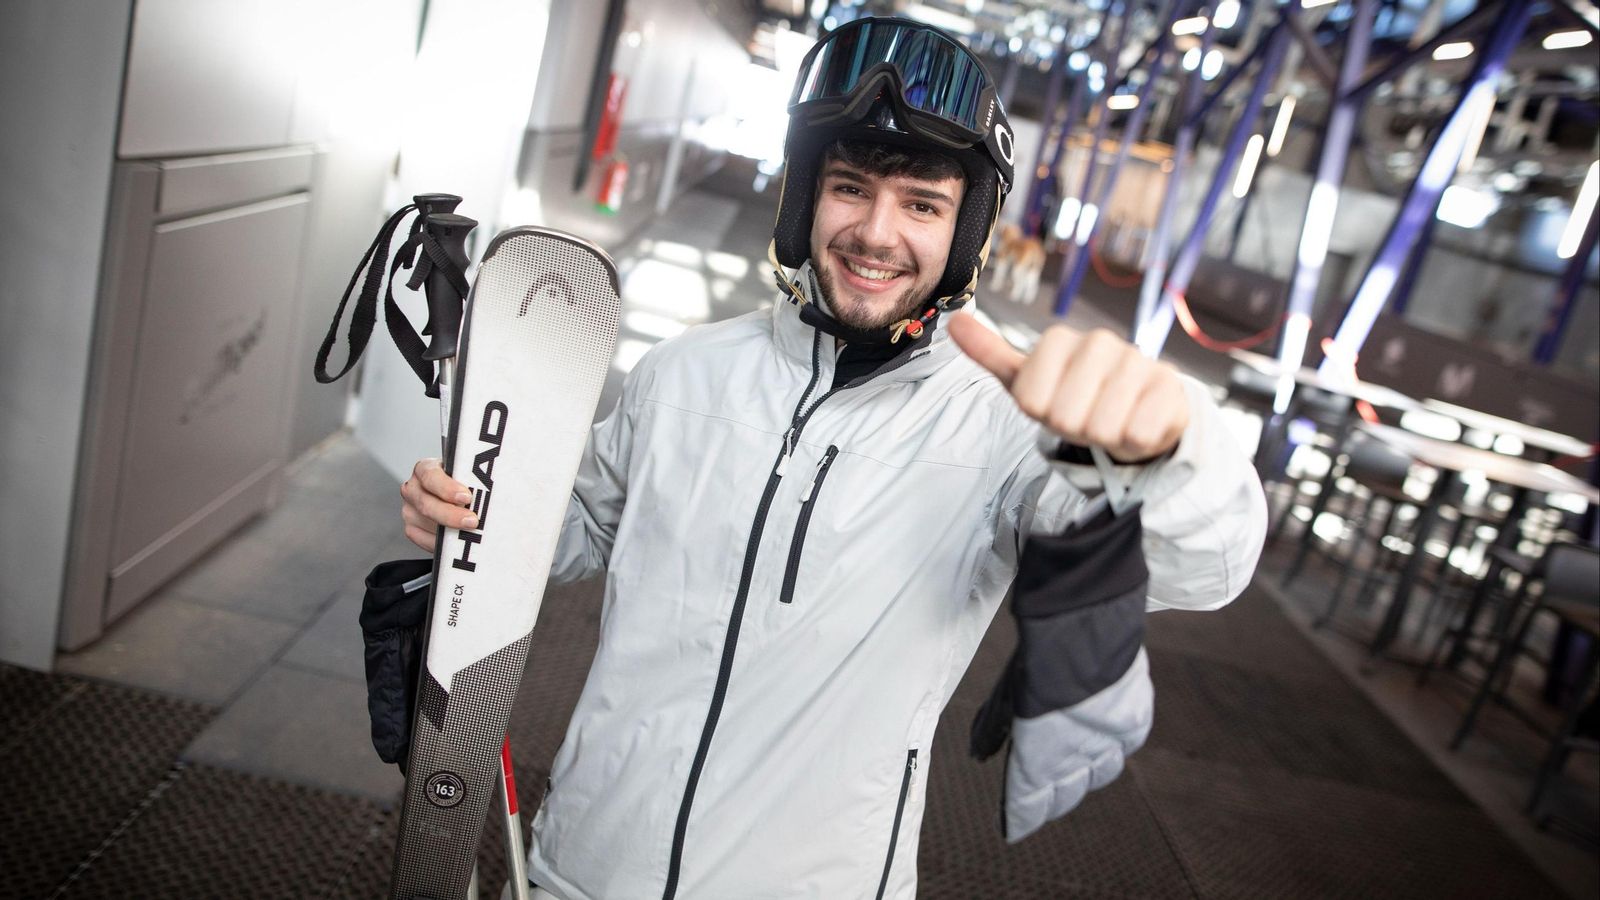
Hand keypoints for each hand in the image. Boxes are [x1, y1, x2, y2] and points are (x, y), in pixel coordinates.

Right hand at [399, 458, 477, 550]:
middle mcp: (414, 488)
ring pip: (425, 524)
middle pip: (426, 504)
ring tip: (470, 533)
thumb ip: (475, 480)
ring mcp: (410, 510)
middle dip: (451, 515)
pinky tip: (459, 541)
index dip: (447, 488)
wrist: (460, 499)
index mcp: (426, 469)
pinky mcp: (412, 529)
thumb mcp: (469, 475)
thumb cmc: (468, 484)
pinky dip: (442, 543)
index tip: (467, 497)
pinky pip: (424, 540)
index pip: (430, 475)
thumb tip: (490, 488)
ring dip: (449, 530)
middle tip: (472, 520)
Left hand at [947, 313, 1187, 462]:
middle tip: (1084, 416)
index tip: (1053, 405)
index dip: (1042, 414)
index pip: (1031, 399)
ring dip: (1104, 436)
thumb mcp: (1027, 380)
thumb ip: (990, 353)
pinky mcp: (1169, 386)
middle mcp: (1099, 342)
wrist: (1134, 411)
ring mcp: (1137, 361)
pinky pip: (1139, 432)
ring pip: (1102, 426)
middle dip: (1072, 428)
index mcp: (1059, 340)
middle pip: (1066, 415)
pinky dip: (1134, 441)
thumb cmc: (1074, 397)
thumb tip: (954, 322)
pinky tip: (1137, 424)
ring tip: (1109, 420)